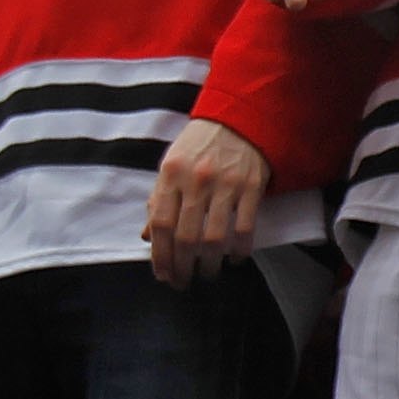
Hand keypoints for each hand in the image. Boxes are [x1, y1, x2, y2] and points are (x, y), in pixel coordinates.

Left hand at [144, 121, 269, 286]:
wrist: (239, 116)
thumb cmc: (200, 144)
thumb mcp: (171, 164)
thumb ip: (158, 198)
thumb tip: (147, 236)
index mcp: (171, 174)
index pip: (160, 224)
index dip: (160, 256)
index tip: (163, 274)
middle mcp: (196, 180)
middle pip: (185, 238)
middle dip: (182, 268)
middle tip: (183, 282)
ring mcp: (225, 184)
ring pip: (214, 239)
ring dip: (209, 265)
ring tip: (207, 274)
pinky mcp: (251, 186)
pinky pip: (245, 228)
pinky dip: (239, 251)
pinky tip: (234, 259)